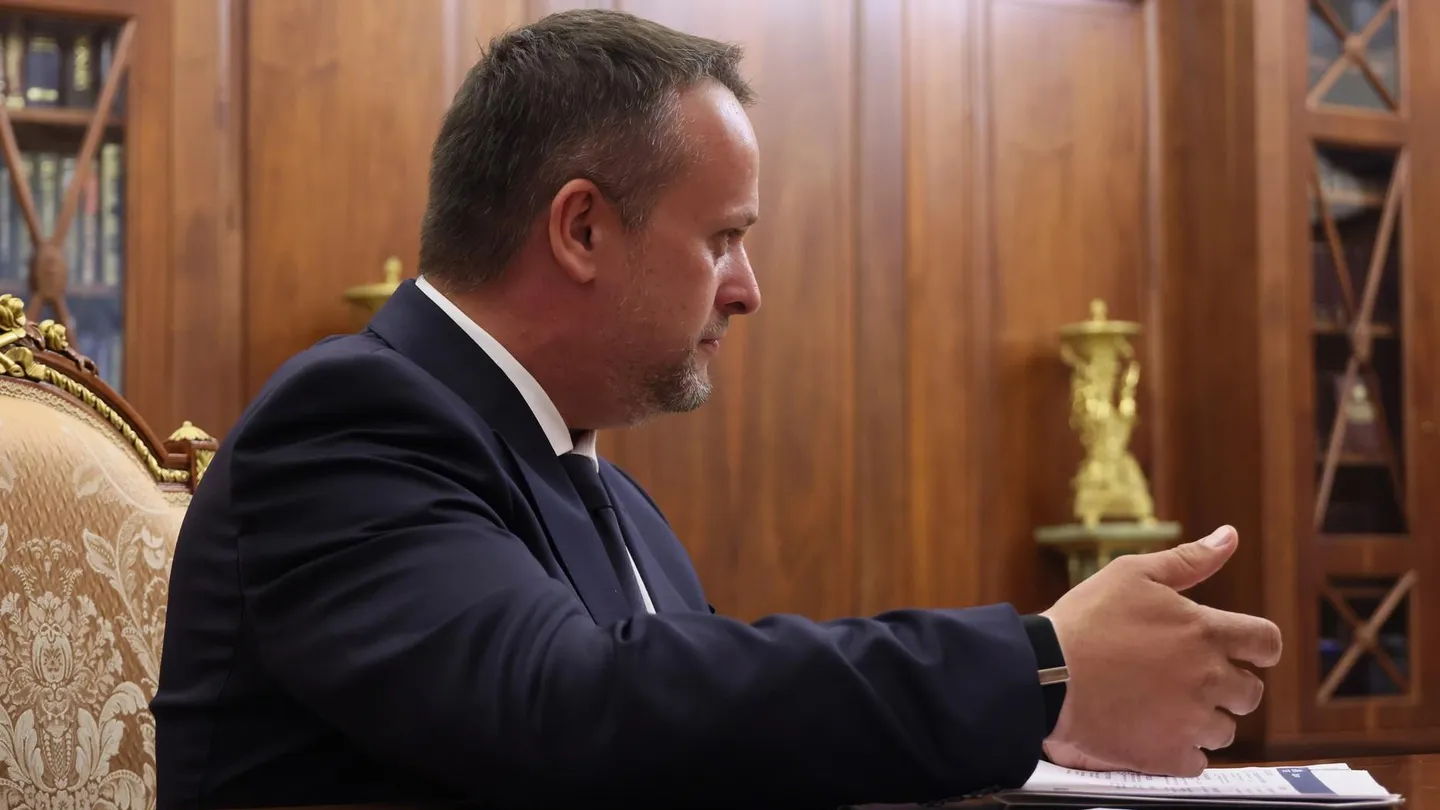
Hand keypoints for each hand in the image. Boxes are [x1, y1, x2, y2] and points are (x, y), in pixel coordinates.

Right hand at [1039, 525, 1281, 776]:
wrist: (1044, 674)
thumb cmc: (1085, 620)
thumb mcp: (1133, 573)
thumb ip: (1189, 559)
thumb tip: (1230, 536)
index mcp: (1205, 632)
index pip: (1266, 643)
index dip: (1259, 648)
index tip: (1244, 653)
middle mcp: (1208, 678)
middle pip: (1250, 693)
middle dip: (1228, 686)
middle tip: (1188, 679)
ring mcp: (1189, 721)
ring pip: (1223, 730)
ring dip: (1203, 720)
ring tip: (1163, 706)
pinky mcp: (1167, 755)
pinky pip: (1196, 762)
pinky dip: (1181, 751)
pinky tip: (1154, 732)